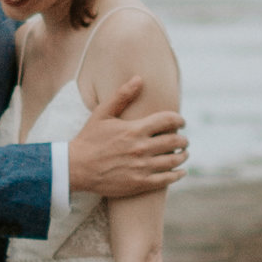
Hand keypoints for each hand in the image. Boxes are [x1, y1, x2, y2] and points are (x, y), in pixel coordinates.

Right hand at [68, 74, 188, 200]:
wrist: (76, 168)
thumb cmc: (89, 139)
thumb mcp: (102, 113)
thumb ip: (122, 95)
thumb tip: (139, 78)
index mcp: (135, 129)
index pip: (167, 120)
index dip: (179, 119)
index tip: (181, 122)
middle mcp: (141, 148)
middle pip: (174, 141)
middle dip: (183, 139)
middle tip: (184, 139)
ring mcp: (142, 167)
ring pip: (173, 160)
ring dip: (183, 155)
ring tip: (184, 153)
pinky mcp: (140, 183)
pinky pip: (166, 179)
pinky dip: (177, 174)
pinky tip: (180, 171)